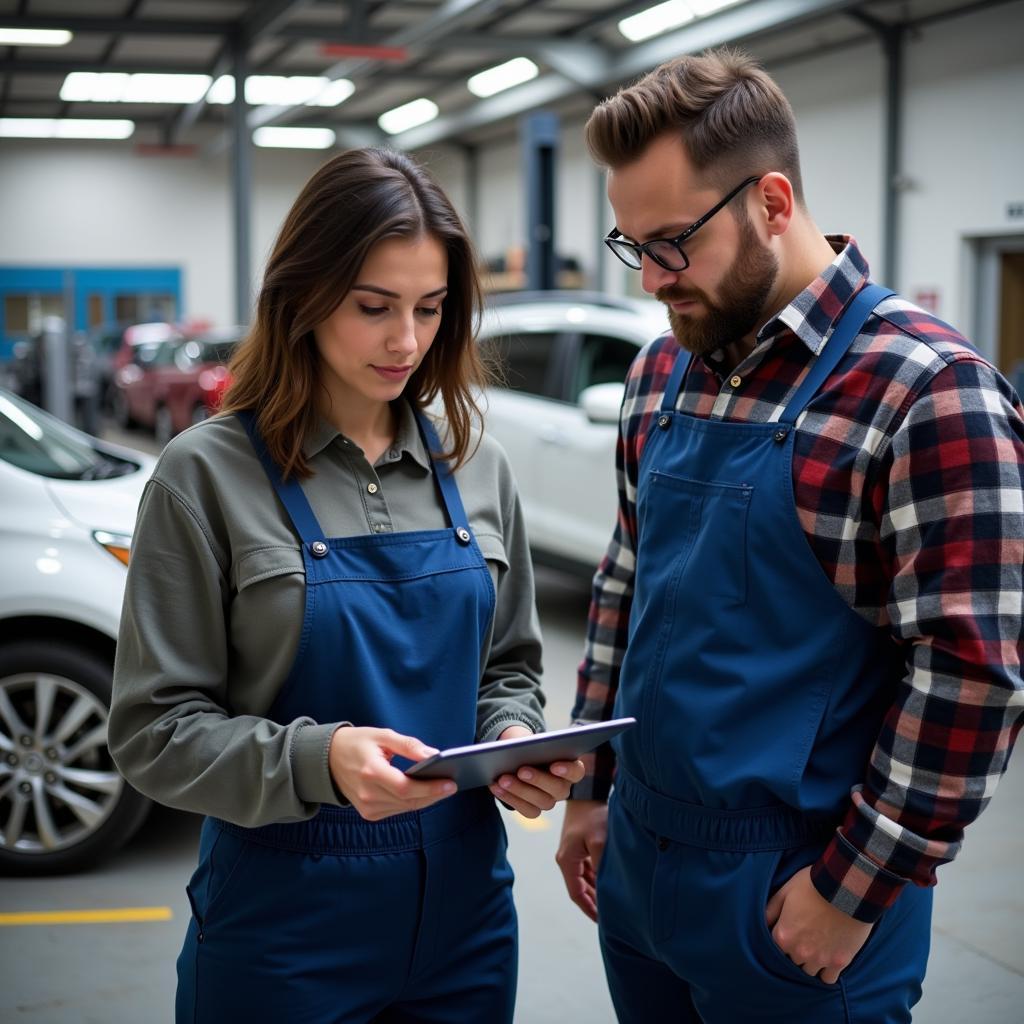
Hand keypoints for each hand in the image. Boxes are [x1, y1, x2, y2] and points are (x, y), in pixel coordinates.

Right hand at [328, 726, 455, 820]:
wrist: (327, 760)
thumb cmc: (357, 743)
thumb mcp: (382, 735)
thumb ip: (408, 745)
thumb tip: (433, 754)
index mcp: (371, 772)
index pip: (406, 788)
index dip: (430, 788)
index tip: (451, 783)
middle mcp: (368, 794)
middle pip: (409, 801)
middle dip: (433, 794)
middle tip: (452, 785)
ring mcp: (367, 807)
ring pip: (405, 808)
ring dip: (425, 799)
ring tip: (442, 787)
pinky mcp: (368, 814)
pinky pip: (397, 810)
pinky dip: (412, 802)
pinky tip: (424, 792)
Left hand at [487, 726, 585, 818]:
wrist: (517, 759)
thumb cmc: (528, 748)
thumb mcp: (531, 742)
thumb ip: (532, 743)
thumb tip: (520, 745)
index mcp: (570, 767)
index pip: (576, 771)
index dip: (567, 770)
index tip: (554, 765)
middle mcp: (563, 787)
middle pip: (558, 789)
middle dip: (539, 779)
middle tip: (521, 770)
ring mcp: (549, 800)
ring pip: (542, 802)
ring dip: (520, 790)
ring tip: (502, 779)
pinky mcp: (534, 810)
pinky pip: (526, 810)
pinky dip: (509, 798)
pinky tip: (495, 786)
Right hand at [555, 799, 607, 921]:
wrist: (587, 790)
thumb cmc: (592, 815)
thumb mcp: (599, 841)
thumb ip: (601, 866)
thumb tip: (607, 888)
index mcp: (566, 860)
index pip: (576, 894)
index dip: (590, 909)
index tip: (604, 921)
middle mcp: (567, 858)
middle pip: (580, 888)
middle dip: (595, 902)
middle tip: (613, 915)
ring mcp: (573, 852)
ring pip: (585, 879)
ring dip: (597, 890)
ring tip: (615, 902)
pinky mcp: (580, 845)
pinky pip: (588, 869)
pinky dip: (598, 878)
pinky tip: (610, 882)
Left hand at [765, 866, 872, 983]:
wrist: (846, 890)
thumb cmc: (813, 885)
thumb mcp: (785, 891)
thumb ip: (771, 909)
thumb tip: (763, 922)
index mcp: (784, 935)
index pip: (774, 947)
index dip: (782, 938)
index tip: (789, 931)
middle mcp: (799, 952)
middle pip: (792, 960)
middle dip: (795, 950)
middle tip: (804, 936)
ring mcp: (820, 959)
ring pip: (808, 971)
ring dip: (810, 962)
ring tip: (816, 947)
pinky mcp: (839, 962)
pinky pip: (828, 979)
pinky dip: (826, 972)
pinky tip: (827, 960)